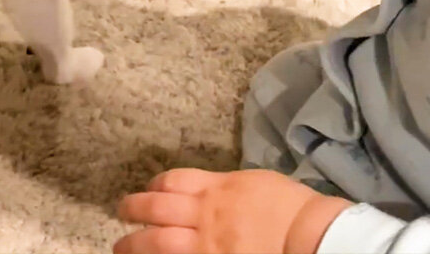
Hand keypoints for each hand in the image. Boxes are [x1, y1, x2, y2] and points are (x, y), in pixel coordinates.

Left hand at [115, 168, 352, 253]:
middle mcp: (203, 215)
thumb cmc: (288, 206)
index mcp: (216, 188)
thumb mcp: (253, 182)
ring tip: (121, 248)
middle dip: (132, 209)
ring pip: (153, 243)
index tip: (148, 191)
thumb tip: (206, 190)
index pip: (171, 182)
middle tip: (122, 213)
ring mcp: (204, 246)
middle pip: (154, 209)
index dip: (154, 186)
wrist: (308, 235)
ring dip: (132, 245)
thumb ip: (223, 186)